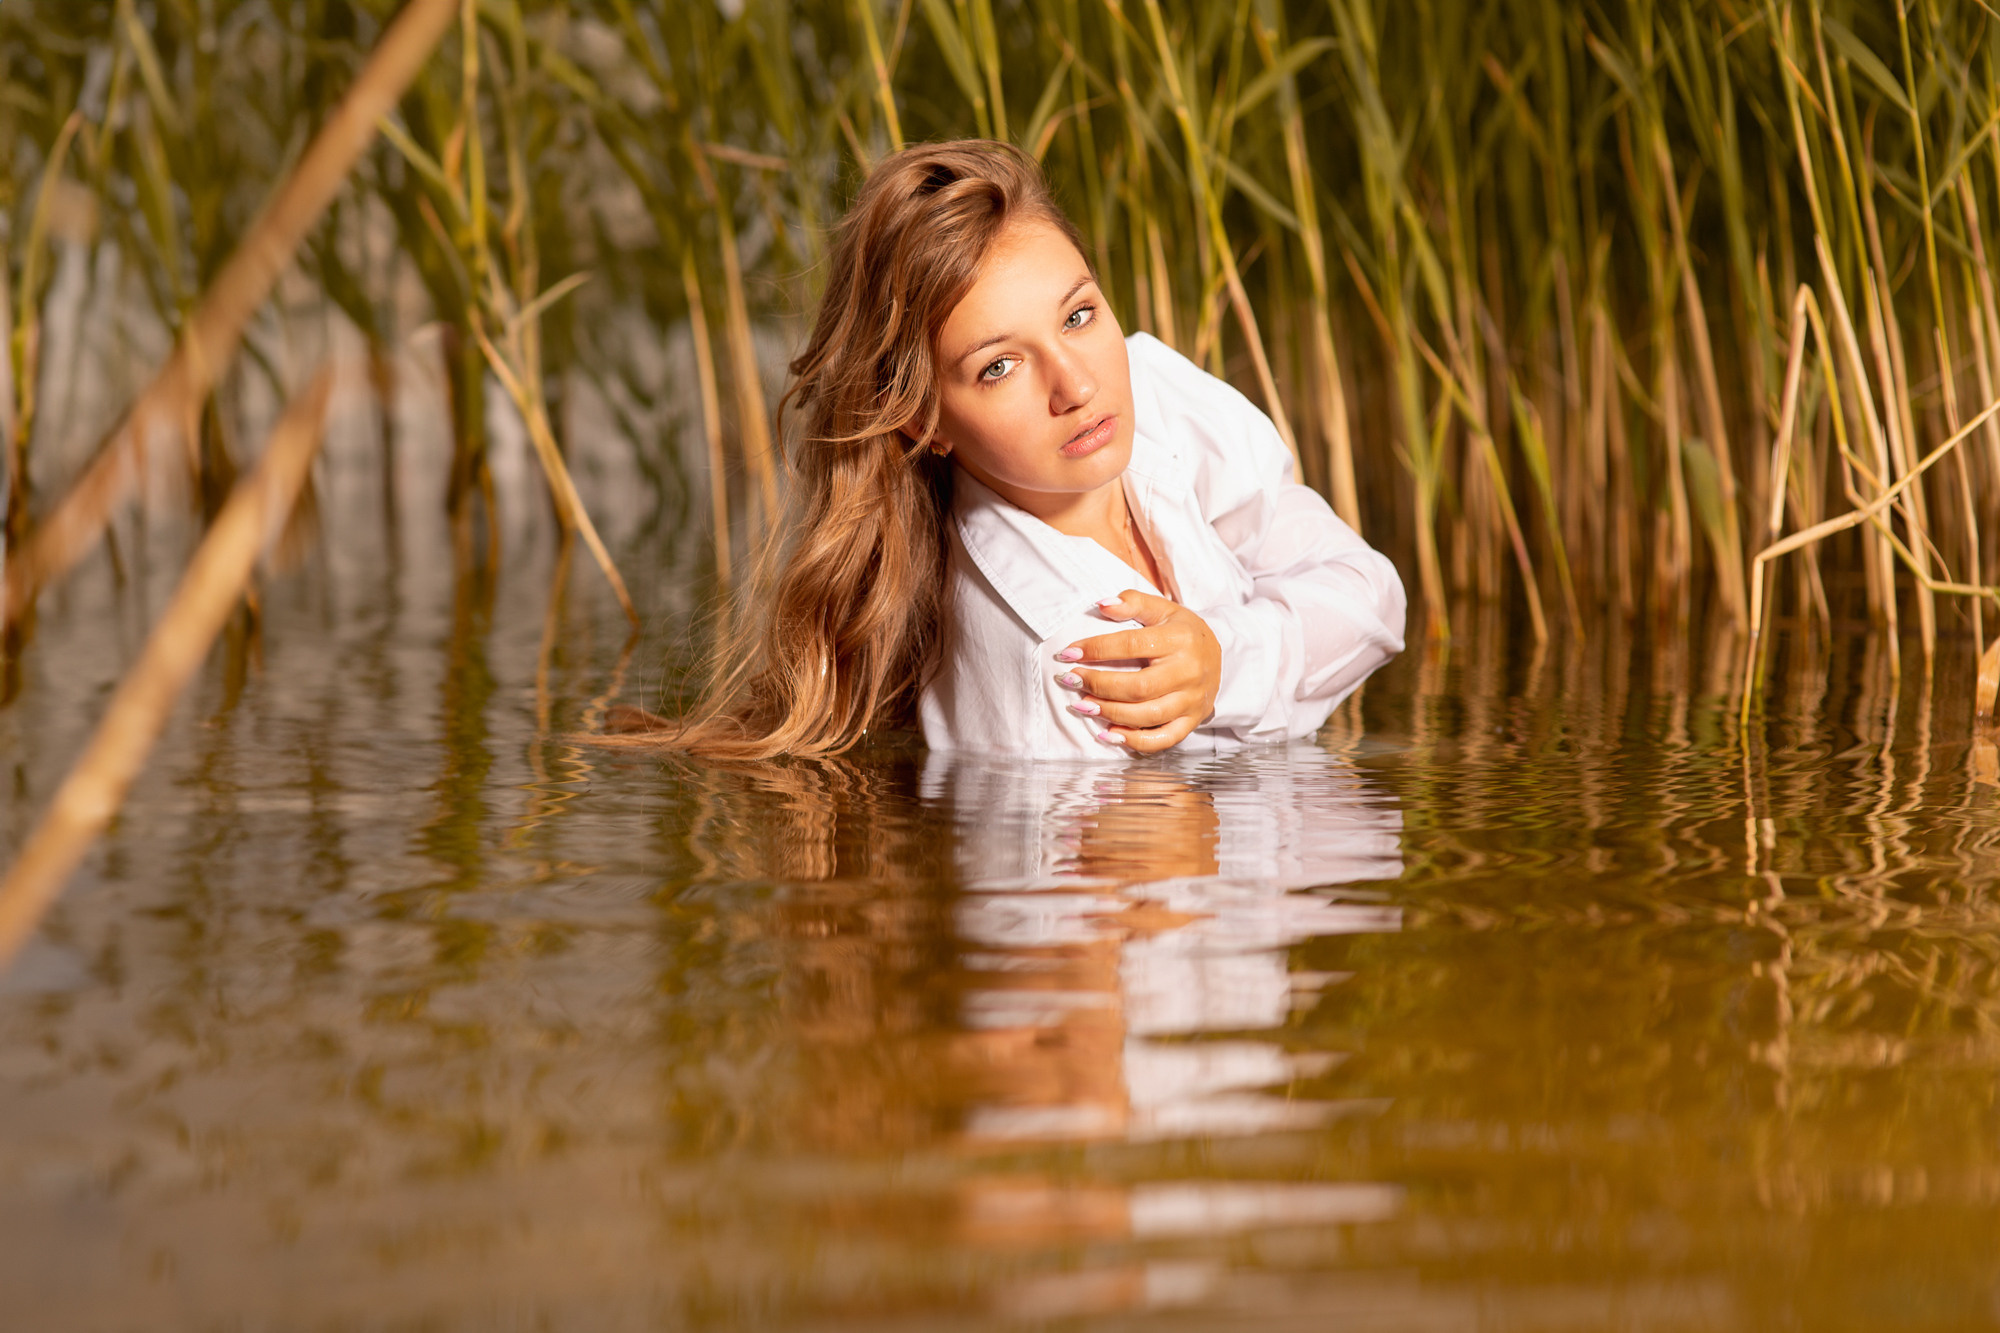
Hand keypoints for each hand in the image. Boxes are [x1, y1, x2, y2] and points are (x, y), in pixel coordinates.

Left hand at [1053, 590, 1220, 753]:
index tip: (1068, 653)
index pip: (1132, 645)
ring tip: (1083, 704)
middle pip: (1138, 686)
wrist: (1220, 656)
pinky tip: (1109, 734)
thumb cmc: (1183, 632)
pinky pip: (1163, 739)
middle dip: (1099, 685)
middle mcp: (1188, 672)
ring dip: (1110, 713)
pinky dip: (1134, 741)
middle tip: (1072, 681)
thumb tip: (1102, 604)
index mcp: (1180, 639)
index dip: (1096, 650)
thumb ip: (1133, 602)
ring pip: (1147, 715)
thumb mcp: (1163, 609)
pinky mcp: (1192, 721)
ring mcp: (1192, 700)